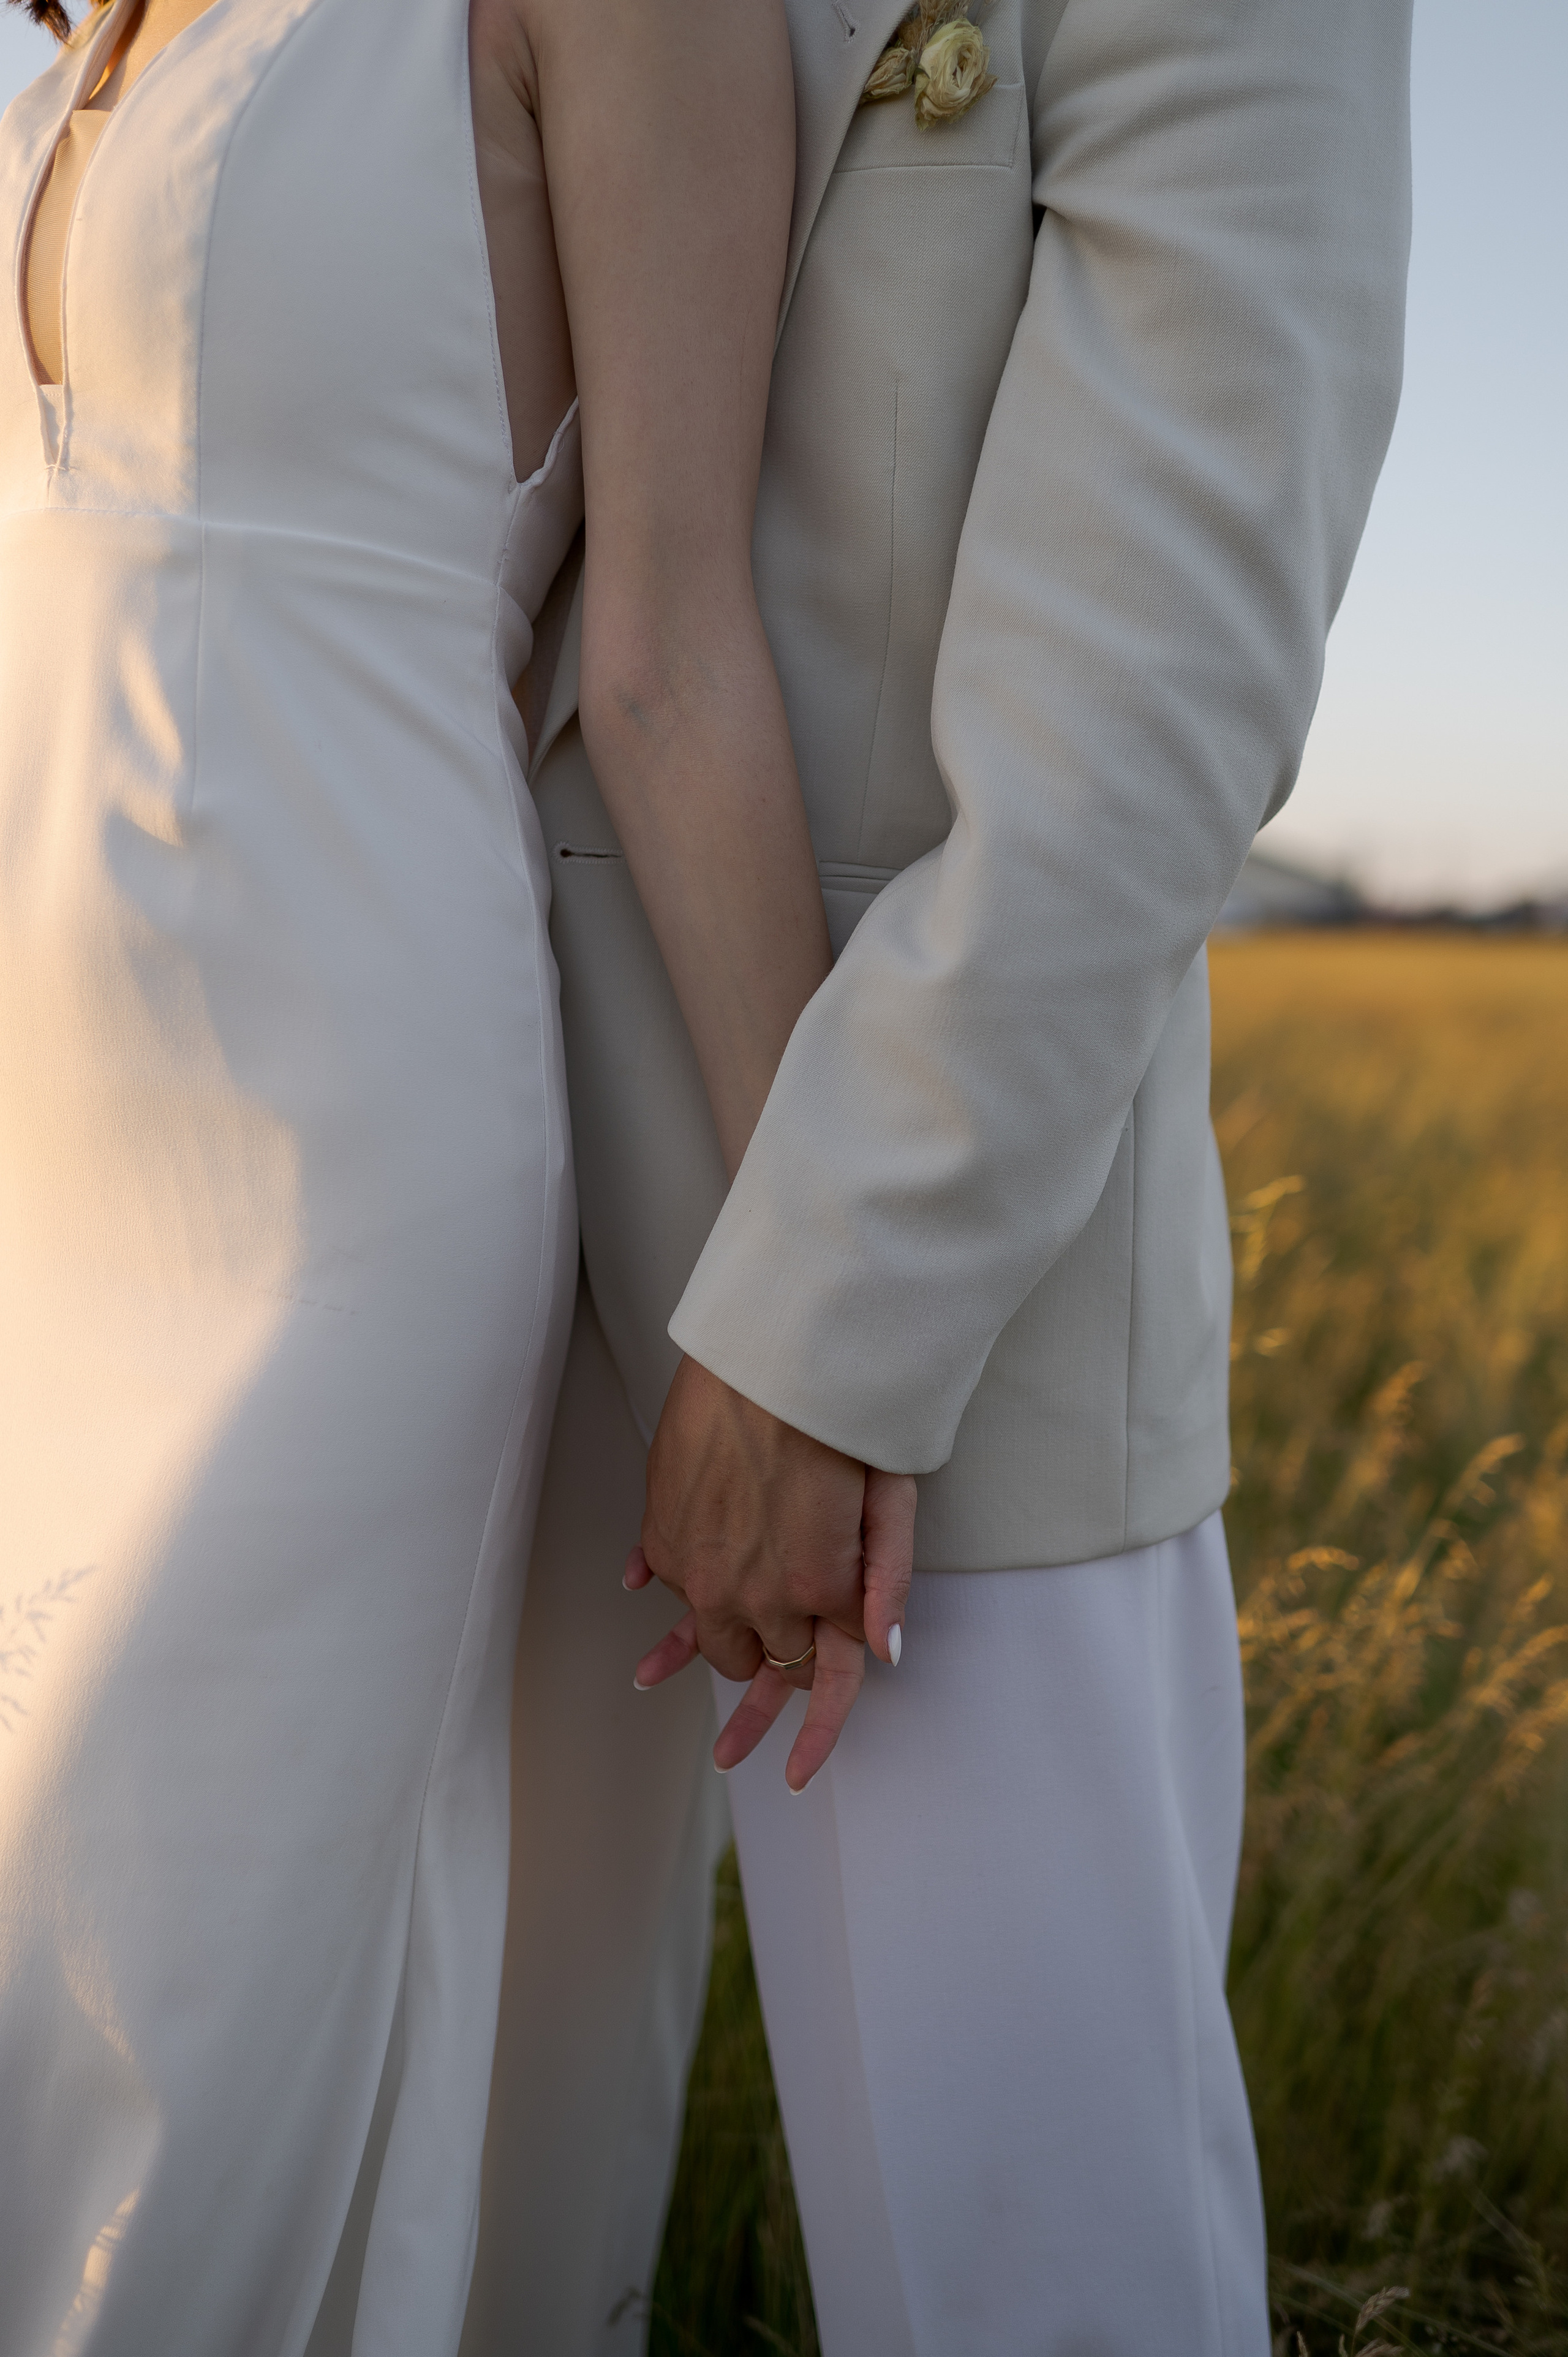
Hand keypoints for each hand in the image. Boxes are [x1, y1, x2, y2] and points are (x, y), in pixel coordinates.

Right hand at [626, 1356, 915, 1789]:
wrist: (766, 1352)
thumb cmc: (840, 1413)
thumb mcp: (892, 1496)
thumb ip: (889, 1579)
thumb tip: (884, 1651)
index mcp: (818, 1590)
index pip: (822, 1682)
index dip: (815, 1736)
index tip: (793, 1776)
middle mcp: (751, 1591)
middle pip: (761, 1664)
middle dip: (772, 1674)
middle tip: (758, 1706)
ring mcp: (698, 1566)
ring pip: (707, 1636)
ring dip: (713, 1646)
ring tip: (664, 1677)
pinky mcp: (663, 1532)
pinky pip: (663, 1582)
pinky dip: (665, 1592)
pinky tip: (645, 1594)